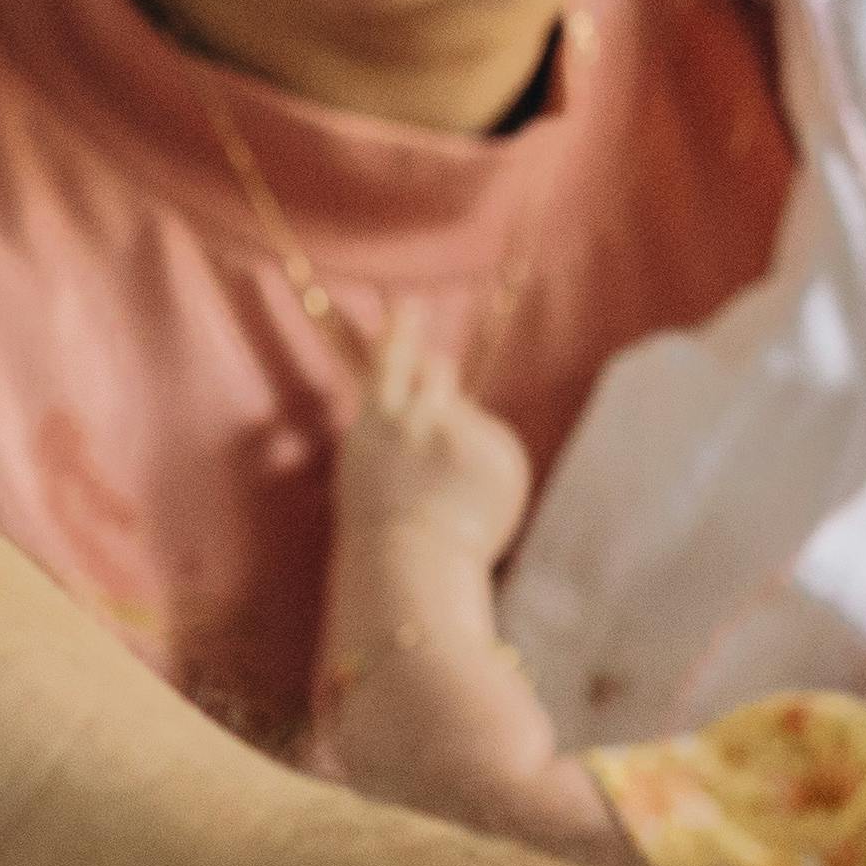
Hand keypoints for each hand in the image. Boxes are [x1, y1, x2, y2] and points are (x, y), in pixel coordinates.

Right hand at [338, 312, 529, 578]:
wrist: (412, 560)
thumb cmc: (381, 529)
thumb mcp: (368, 467)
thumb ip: (398, 430)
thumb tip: (443, 411)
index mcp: (376, 421)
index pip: (389, 361)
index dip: (400, 330)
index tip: (409, 305)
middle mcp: (419, 414)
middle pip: (437, 371)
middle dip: (436, 377)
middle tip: (436, 399)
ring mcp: (461, 431)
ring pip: (469, 417)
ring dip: (460, 441)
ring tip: (445, 489)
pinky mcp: (497, 450)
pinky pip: (496, 448)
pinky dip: (487, 468)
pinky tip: (471, 500)